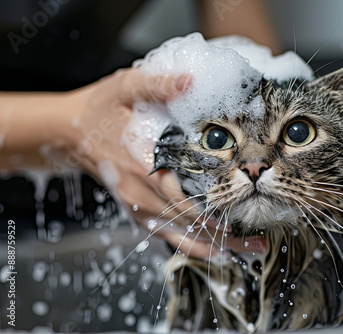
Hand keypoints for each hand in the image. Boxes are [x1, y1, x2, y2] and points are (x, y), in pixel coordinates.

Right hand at [66, 68, 265, 257]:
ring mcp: (138, 205)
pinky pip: (166, 236)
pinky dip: (192, 246)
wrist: (71, 132)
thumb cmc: (102, 109)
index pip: (180, 192)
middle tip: (258, 237)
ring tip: (247, 247)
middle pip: (187, 219)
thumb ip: (158, 84)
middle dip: (223, 230)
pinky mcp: (137, 212)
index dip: (211, 205)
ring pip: (179, 234)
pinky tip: (217, 251)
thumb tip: (191, 80)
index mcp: (142, 161)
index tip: (243, 211)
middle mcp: (140, 191)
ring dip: (214, 244)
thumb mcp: (126, 88)